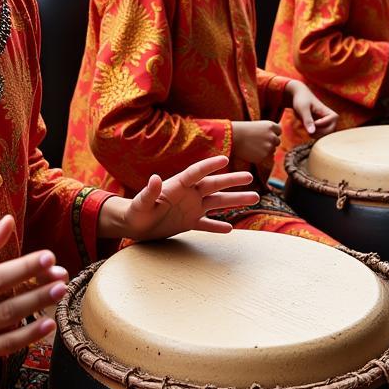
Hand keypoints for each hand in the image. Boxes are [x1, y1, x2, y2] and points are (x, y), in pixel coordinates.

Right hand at [0, 216, 66, 382]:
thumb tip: (8, 221)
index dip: (21, 264)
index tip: (48, 255)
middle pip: (2, 293)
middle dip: (33, 281)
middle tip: (60, 272)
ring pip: (8, 318)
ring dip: (37, 304)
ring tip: (59, 290)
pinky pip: (8, 345)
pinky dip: (30, 334)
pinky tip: (49, 323)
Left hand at [106, 155, 257, 240]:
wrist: (134, 225)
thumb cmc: (135, 212)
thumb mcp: (142, 203)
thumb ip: (150, 192)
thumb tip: (155, 178)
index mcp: (178, 186)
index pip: (196, 173)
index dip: (209, 166)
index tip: (224, 159)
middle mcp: (188, 194)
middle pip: (214, 185)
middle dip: (232, 181)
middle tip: (251, 177)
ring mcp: (191, 208)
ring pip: (217, 203)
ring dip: (235, 201)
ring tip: (254, 198)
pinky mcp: (189, 223)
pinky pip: (207, 224)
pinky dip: (218, 226)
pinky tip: (231, 229)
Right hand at [232, 119, 282, 165]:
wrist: (232, 138)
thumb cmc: (242, 131)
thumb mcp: (258, 126)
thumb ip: (268, 132)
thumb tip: (276, 140)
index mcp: (271, 126)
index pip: (279, 131)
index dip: (272, 133)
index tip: (265, 135)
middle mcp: (272, 136)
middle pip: (277, 141)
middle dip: (270, 142)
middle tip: (257, 142)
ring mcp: (269, 147)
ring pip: (272, 150)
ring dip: (265, 150)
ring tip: (252, 147)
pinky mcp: (264, 156)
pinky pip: (266, 158)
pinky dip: (260, 156)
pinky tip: (251, 152)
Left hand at [288, 79, 337, 136]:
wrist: (299, 96)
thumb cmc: (302, 100)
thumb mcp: (303, 109)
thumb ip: (307, 120)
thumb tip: (312, 132)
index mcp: (330, 113)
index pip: (332, 124)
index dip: (321, 124)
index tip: (313, 121)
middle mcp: (331, 120)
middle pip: (329, 132)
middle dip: (318, 132)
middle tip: (307, 126)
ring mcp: (326, 125)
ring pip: (324, 136)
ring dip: (314, 134)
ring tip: (305, 126)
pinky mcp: (321, 128)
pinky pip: (319, 136)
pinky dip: (312, 134)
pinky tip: (306, 128)